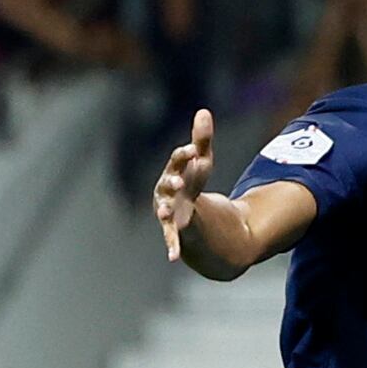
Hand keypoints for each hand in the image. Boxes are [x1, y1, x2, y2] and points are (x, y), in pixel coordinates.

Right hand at [154, 109, 214, 260]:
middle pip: (166, 185)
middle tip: (178, 180)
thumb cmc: (192, 186)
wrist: (191, 217)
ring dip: (164, 211)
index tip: (194, 150)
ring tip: (164, 212)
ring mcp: (167, 212)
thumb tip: (203, 111)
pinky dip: (172, 246)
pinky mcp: (174, 232)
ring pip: (163, 210)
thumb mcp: (201, 164)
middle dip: (171, 182)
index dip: (184, 156)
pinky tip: (174, 256)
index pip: (177, 161)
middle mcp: (165, 193)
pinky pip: (172, 239)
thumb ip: (202, 140)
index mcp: (172, 173)